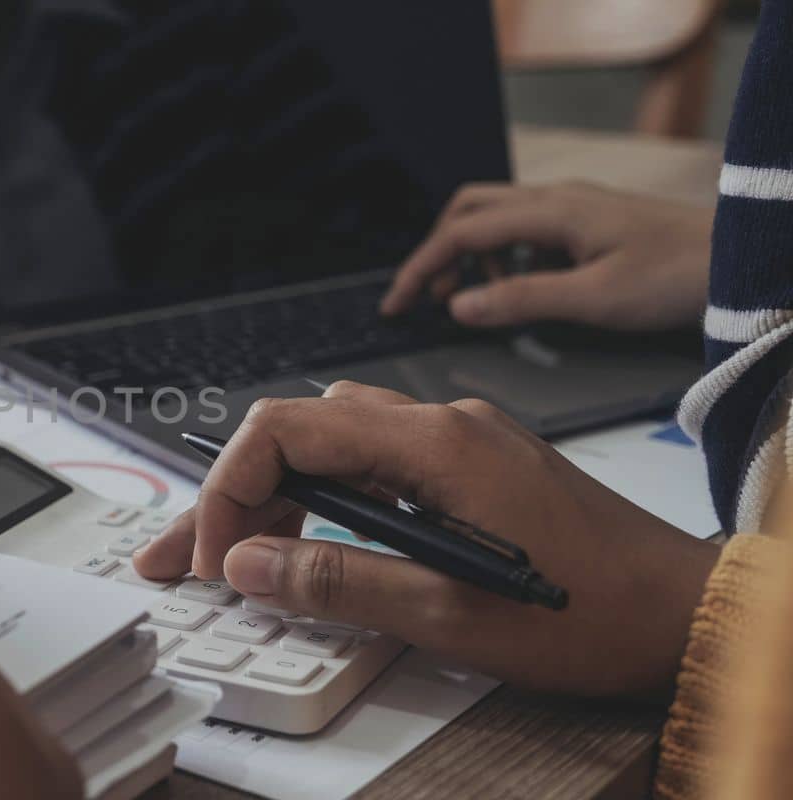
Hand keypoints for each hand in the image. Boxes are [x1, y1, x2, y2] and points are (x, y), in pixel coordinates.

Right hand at [134, 382, 720, 696]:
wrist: (687, 612)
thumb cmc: (593, 611)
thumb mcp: (450, 616)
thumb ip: (338, 583)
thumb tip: (249, 565)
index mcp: (433, 445)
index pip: (287, 430)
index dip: (229, 489)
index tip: (213, 555)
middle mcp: (441, 425)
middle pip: (300, 434)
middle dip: (233, 495)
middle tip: (185, 557)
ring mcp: (459, 442)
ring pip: (332, 446)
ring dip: (275, 495)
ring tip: (233, 553)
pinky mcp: (471, 468)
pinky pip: (374, 466)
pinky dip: (325, 501)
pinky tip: (309, 541)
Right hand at [380, 182, 711, 330]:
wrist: (736, 259)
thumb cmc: (675, 278)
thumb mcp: (594, 299)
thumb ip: (521, 300)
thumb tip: (457, 306)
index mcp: (550, 212)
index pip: (461, 232)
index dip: (421, 268)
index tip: (395, 306)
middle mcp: (555, 199)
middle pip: (468, 210)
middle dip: (439, 253)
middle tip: (429, 300)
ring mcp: (572, 205)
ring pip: (495, 217)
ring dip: (473, 257)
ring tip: (480, 303)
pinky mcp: (587, 219)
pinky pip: (525, 228)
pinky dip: (504, 257)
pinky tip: (520, 290)